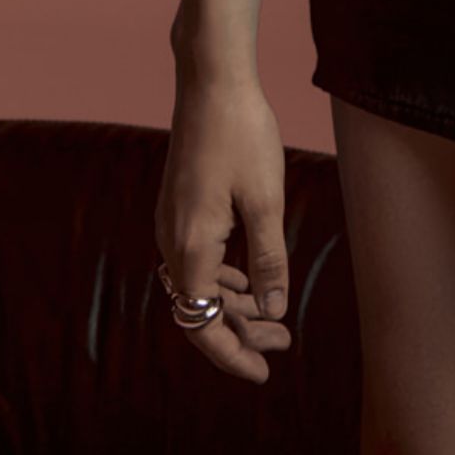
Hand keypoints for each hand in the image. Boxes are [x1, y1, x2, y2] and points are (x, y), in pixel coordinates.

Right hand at [155, 68, 294, 381]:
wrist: (212, 80)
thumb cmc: (243, 134)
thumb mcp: (267, 201)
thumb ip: (269, 260)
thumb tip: (273, 311)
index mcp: (190, 246)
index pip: (203, 323)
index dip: (232, 354)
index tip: (263, 373)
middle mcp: (171, 240)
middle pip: (199, 308)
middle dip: (240, 331)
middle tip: (283, 343)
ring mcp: (171, 222)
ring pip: (199, 283)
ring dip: (234, 303)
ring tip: (275, 315)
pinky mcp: (178, 206)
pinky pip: (196, 259)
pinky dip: (223, 276)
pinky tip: (251, 277)